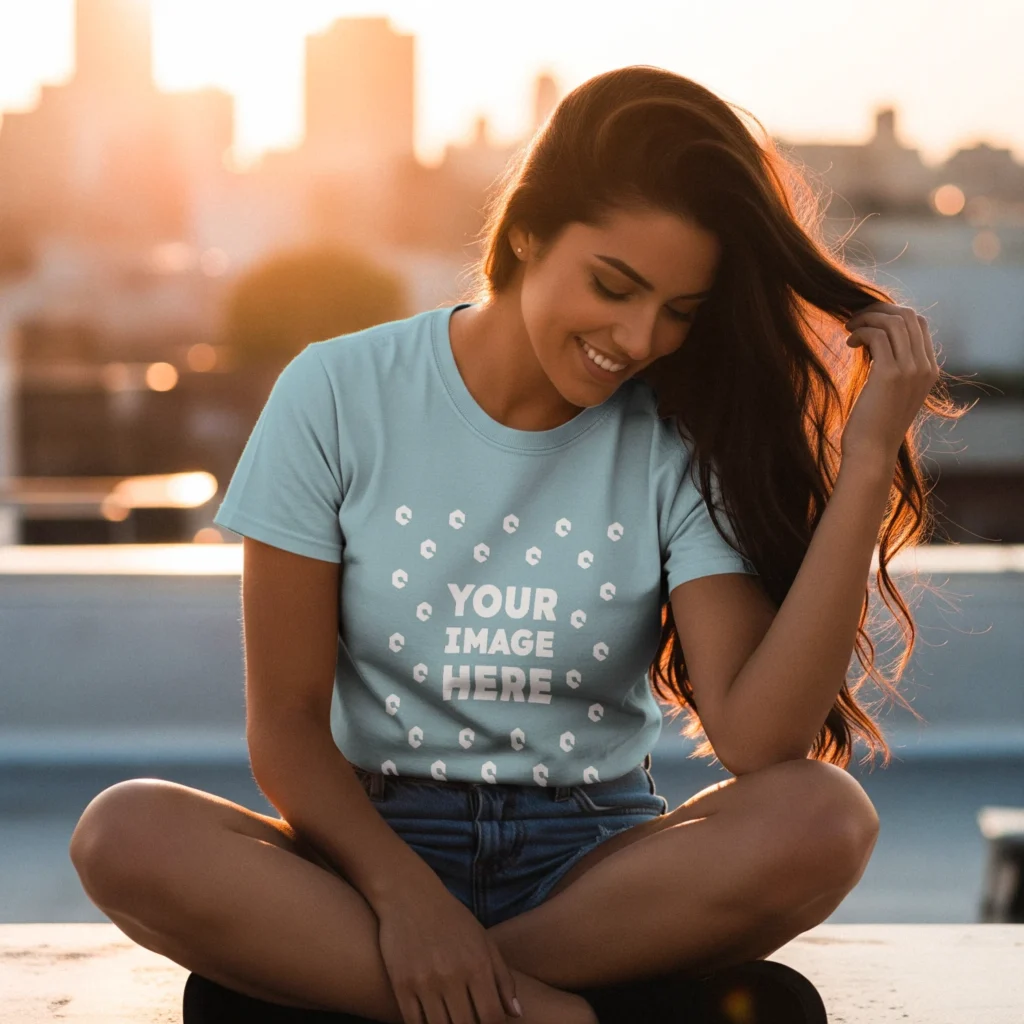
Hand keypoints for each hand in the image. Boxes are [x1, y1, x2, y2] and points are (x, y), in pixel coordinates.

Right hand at [374, 876, 522, 1023]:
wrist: (410, 896)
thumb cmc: (453, 919)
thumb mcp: (484, 941)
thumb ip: (503, 978)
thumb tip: (516, 1014)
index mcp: (477, 965)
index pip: (492, 1017)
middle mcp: (452, 975)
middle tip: (470, 1021)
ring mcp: (425, 982)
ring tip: (453, 1019)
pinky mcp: (401, 985)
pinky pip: (415, 1023)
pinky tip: (432, 1020)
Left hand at [840, 301, 939, 467]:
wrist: (872, 453)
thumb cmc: (873, 426)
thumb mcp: (890, 392)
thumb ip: (891, 366)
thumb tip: (873, 339)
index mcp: (929, 371)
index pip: (919, 324)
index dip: (892, 315)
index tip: (868, 322)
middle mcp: (925, 368)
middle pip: (909, 316)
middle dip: (879, 311)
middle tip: (855, 319)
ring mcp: (911, 370)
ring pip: (894, 322)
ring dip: (867, 319)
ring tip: (848, 328)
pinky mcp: (890, 375)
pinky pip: (877, 335)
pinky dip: (861, 332)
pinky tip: (849, 343)